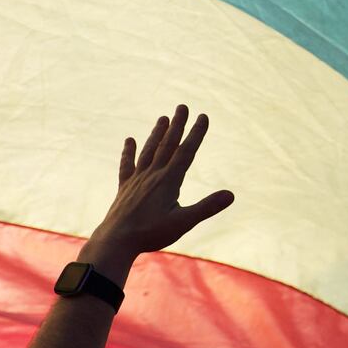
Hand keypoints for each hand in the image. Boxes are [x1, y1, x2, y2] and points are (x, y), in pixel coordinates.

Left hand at [81, 105, 233, 275]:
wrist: (116, 240)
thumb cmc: (151, 233)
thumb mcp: (184, 222)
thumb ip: (207, 207)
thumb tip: (231, 195)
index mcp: (168, 181)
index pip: (186, 152)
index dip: (196, 134)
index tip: (203, 116)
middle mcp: (152, 175)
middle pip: (167, 145)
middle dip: (177, 125)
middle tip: (182, 106)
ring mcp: (137, 180)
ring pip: (149, 151)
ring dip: (157, 134)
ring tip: (163, 118)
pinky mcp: (125, 188)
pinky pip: (127, 165)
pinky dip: (129, 152)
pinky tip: (130, 140)